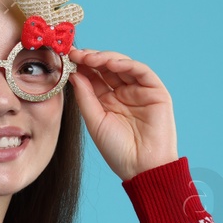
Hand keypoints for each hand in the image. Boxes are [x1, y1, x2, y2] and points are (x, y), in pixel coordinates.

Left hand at [67, 48, 178, 181]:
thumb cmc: (117, 150)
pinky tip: (111, 63)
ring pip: (123, 66)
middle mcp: (123, 93)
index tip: (66, 58)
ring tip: (90, 57)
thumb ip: (85, 96)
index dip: (81, 66)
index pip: (93, 77)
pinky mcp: (156, 92)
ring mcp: (139, 91)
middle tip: (75, 54)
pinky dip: (127, 64)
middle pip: (106, 68)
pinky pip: (142, 72)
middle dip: (90, 59)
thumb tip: (73, 73)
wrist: (141, 167)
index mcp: (106, 101)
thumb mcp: (94, 121)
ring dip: (106, 58)